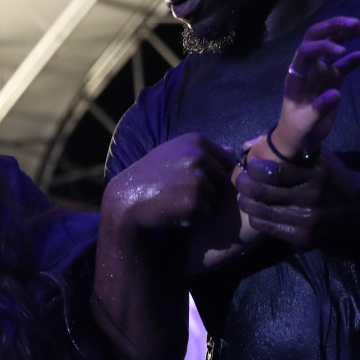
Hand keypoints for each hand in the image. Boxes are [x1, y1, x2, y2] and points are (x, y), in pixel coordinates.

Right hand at [105, 133, 234, 228]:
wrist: (127, 199)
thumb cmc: (150, 176)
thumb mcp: (172, 153)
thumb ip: (202, 152)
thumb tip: (233, 151)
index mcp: (196, 141)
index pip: (225, 161)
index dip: (210, 175)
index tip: (186, 179)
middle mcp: (199, 157)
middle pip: (221, 180)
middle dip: (206, 189)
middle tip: (178, 191)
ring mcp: (197, 179)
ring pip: (214, 198)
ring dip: (198, 205)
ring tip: (174, 200)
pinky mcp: (193, 202)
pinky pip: (206, 215)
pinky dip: (193, 218)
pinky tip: (174, 211)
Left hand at [235, 151, 359, 246]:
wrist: (357, 206)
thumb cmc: (330, 175)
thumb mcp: (317, 155)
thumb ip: (287, 147)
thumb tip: (249, 144)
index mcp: (315, 174)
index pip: (275, 172)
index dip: (255, 168)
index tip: (250, 165)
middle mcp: (312, 197)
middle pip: (264, 193)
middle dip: (245, 185)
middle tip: (240, 180)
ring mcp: (308, 219)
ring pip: (263, 212)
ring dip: (246, 203)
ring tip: (242, 196)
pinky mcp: (304, 236)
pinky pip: (270, 228)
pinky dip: (257, 219)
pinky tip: (254, 212)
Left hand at [278, 17, 359, 151]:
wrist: (300, 139)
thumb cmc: (297, 130)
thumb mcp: (304, 124)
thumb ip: (318, 109)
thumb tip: (337, 94)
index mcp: (297, 75)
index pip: (306, 51)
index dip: (322, 47)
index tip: (341, 51)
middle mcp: (309, 67)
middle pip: (318, 37)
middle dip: (336, 26)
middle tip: (357, 23)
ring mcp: (322, 70)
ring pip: (337, 43)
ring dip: (353, 33)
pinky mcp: (335, 76)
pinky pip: (351, 61)